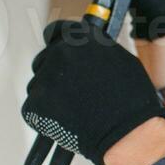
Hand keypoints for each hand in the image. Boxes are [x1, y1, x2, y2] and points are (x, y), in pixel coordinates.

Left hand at [21, 20, 164, 164]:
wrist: (126, 133)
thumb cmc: (130, 100)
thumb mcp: (120, 60)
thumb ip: (95, 50)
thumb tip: (86, 52)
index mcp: (80, 38)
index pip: (57, 31)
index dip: (59, 44)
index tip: (60, 53)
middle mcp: (59, 53)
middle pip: (45, 59)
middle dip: (55, 73)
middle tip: (72, 90)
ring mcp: (44, 80)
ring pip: (39, 84)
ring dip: (50, 94)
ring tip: (74, 108)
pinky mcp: (34, 105)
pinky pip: (34, 107)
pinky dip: (45, 115)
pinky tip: (66, 120)